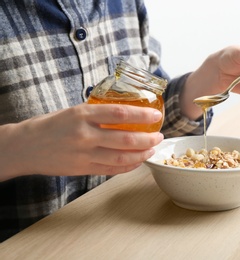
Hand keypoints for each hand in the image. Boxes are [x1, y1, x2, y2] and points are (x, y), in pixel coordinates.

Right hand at [0, 104, 163, 180]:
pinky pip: (111, 170)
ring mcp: (84, 154)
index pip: (120, 113)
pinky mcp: (82, 169)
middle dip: (148, 139)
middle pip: (125, 139)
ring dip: (141, 154)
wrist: (24, 147)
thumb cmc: (50, 125)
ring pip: (121, 157)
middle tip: (159, 136)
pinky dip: (128, 167)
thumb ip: (97, 114)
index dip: (142, 114)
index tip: (156, 115)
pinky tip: (137, 162)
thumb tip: (125, 114)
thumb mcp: (73, 111)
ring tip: (152, 150)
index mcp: (82, 114)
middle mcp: (85, 135)